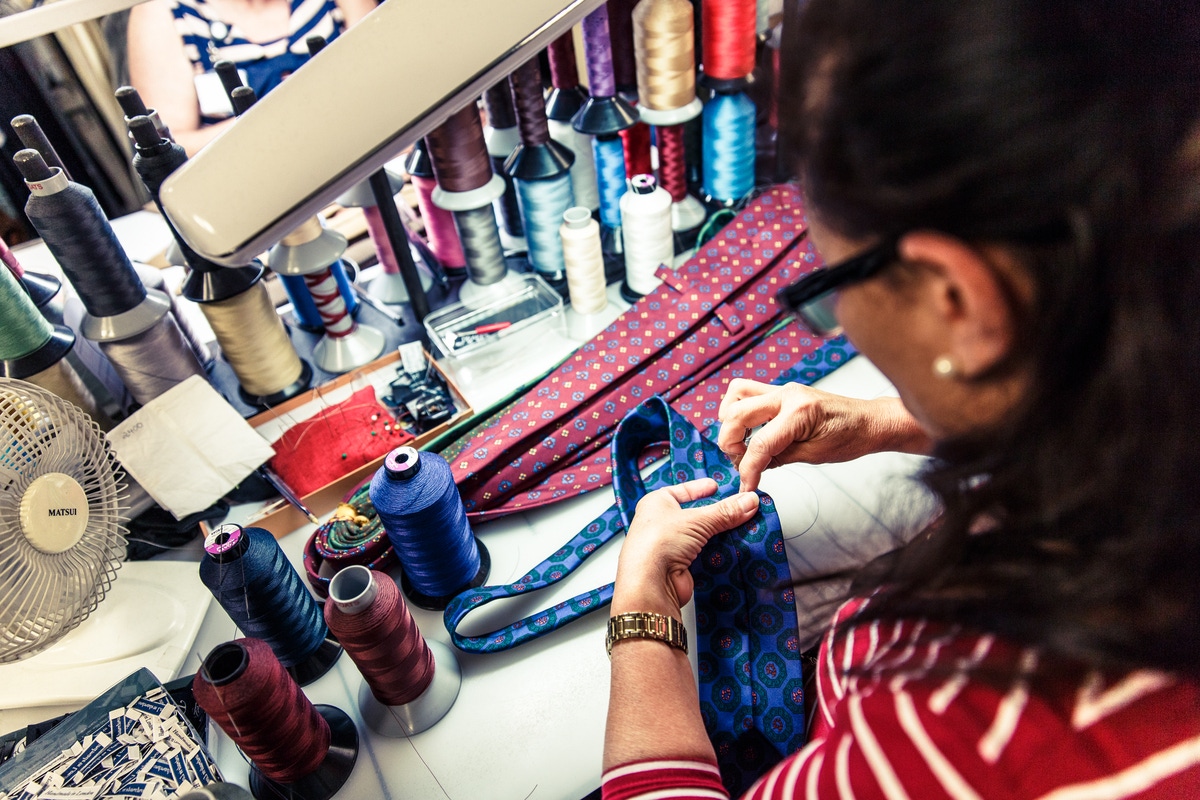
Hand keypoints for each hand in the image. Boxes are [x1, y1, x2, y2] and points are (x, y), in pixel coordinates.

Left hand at [614, 479, 758, 614]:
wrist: (650, 583)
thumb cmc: (660, 541)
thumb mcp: (697, 520)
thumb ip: (725, 512)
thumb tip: (750, 500)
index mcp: (656, 504)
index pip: (682, 491)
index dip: (699, 488)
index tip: (715, 486)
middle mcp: (660, 524)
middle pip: (694, 515)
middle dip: (714, 513)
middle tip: (736, 508)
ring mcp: (670, 546)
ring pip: (700, 536)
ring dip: (718, 534)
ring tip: (741, 526)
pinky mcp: (680, 566)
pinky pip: (703, 554)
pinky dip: (717, 552)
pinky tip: (733, 547)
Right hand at [717, 379, 928, 491]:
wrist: (870, 422)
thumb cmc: (851, 437)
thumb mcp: (814, 455)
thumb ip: (778, 457)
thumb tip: (751, 467)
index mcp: (799, 412)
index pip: (760, 443)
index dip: (748, 469)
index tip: (746, 485)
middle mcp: (787, 394)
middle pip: (737, 412)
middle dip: (730, 441)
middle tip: (739, 462)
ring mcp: (784, 389)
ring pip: (737, 393)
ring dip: (730, 419)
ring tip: (740, 442)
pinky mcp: (783, 391)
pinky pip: (750, 393)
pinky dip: (741, 412)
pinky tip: (750, 432)